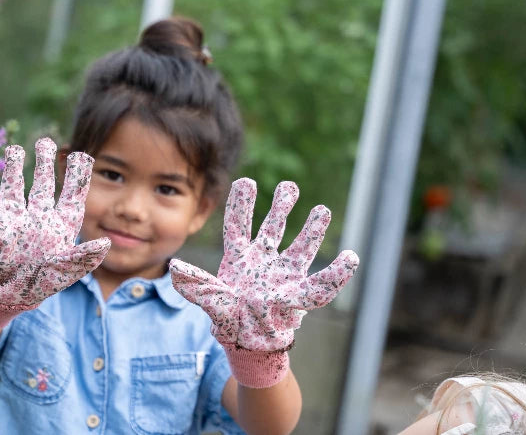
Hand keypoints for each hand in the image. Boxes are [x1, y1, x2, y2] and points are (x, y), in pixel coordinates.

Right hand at [0, 138, 110, 329]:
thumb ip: (82, 258)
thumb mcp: (65, 273)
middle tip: (44, 141)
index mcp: (60, 229)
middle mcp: (38, 221)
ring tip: (15, 149)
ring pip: (15, 190)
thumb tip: (105, 244)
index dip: (77, 177)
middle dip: (44, 164)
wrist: (5, 301)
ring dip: (14, 170)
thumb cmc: (39, 287)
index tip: (81, 155)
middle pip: (43, 187)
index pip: (72, 198)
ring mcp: (15, 223)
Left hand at [169, 178, 357, 386]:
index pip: (239, 225)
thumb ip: (198, 286)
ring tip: (322, 210)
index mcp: (239, 258)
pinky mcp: (298, 292)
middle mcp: (262, 261)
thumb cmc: (229, 321)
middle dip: (281, 207)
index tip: (247, 181)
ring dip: (312, 229)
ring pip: (299, 246)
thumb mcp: (212, 301)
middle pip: (273, 228)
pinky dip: (336, 274)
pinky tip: (350, 259)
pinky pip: (320, 284)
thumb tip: (175, 269)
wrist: (249, 344)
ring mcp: (282, 274)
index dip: (242, 204)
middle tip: (290, 185)